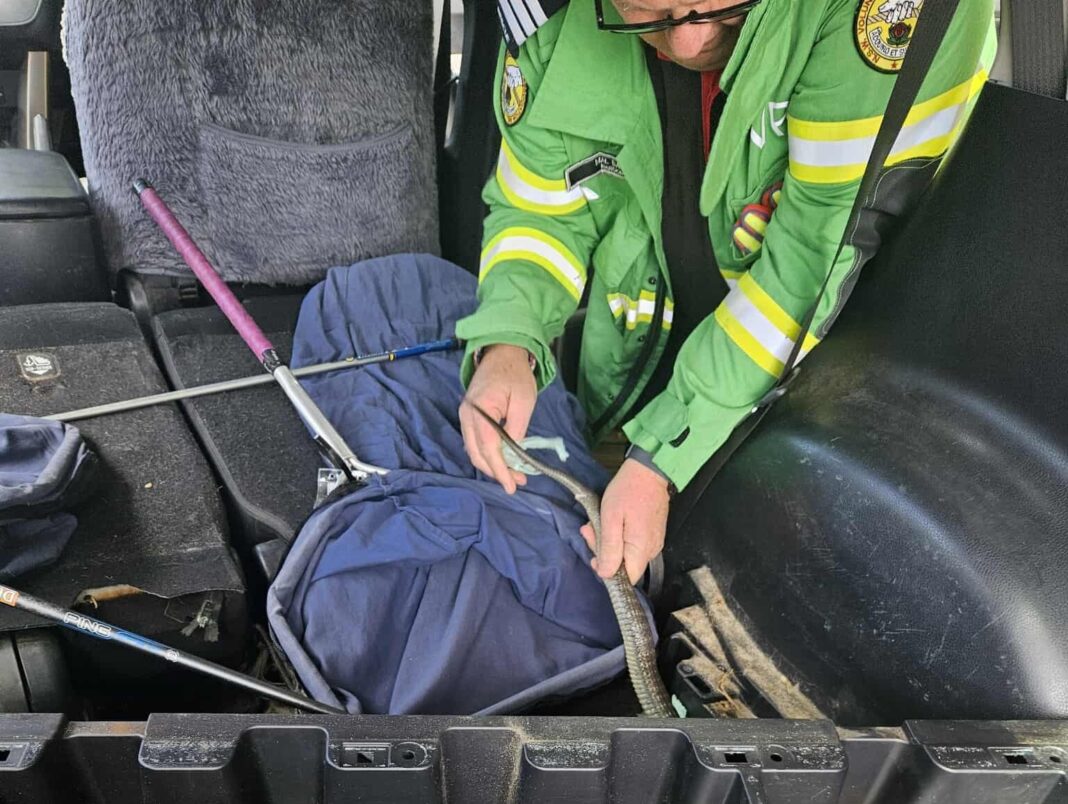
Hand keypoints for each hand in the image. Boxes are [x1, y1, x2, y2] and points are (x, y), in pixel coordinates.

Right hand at [459, 344, 536, 493]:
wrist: (501, 352)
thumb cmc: (515, 374)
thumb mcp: (524, 401)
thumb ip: (517, 429)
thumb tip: (514, 453)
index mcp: (480, 409)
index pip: (488, 448)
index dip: (500, 470)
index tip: (512, 485)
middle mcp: (467, 415)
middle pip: (477, 454)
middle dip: (497, 471)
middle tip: (518, 481)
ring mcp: (465, 416)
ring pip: (474, 451)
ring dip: (492, 465)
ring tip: (514, 474)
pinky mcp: (468, 416)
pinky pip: (474, 442)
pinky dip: (487, 454)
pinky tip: (503, 460)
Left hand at [581, 458, 669, 584]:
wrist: (648, 470)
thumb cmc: (628, 491)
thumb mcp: (611, 519)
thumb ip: (609, 549)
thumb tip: (605, 574)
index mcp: (642, 549)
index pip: (628, 579)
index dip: (609, 572)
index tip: (594, 555)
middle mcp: (651, 550)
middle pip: (625, 566)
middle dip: (603, 551)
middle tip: (589, 530)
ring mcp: (654, 541)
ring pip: (627, 554)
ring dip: (608, 541)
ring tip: (595, 523)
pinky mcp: (652, 532)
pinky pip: (633, 543)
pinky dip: (618, 535)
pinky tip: (609, 521)